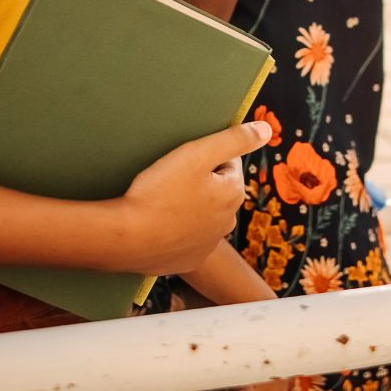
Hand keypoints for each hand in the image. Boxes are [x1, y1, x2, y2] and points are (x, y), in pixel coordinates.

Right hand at [112, 121, 268, 275]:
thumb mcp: (196, 155)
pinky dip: (176, 227)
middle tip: (168, 178)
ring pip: (201, 213)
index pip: (228, 162)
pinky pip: (186, 236)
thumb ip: (233, 139)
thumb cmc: (159, 192)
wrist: (126, 238)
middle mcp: (227, 222)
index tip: (180, 161)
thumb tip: (265, 129)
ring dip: (187, 204)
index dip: (202, 156)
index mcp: (233, 194)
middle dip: (197, 181)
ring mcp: (207, 245)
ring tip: (160, 199)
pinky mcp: (188, 260)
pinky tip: (158, 222)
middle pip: (215, 188)